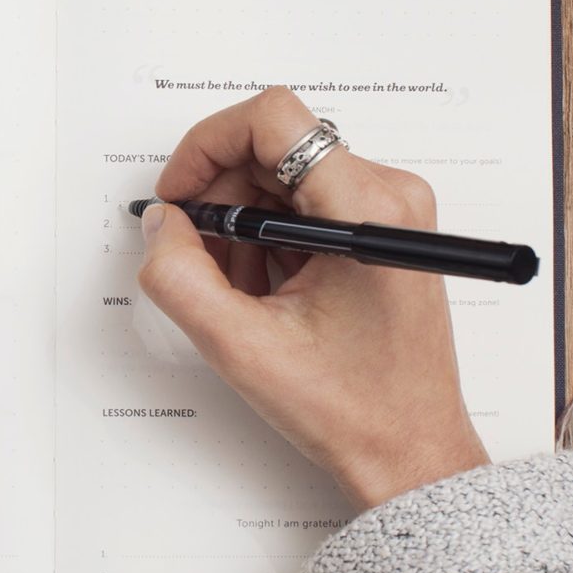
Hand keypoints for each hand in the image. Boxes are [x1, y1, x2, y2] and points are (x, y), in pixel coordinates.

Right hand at [141, 88, 487, 508]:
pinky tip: (267, 293)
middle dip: (222, 197)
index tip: (179, 194)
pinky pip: (307, 203)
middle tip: (198, 257)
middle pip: (274, 147)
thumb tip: (162, 223)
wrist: (410, 453)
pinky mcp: (384, 230)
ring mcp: (390, 211)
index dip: (208, 146)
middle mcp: (389, 195)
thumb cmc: (354, 410)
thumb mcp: (242, 347)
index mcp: (366, 209)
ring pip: (286, 177)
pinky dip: (271, 239)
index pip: (273, 119)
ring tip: (240, 291)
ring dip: (245, 224)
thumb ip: (181, 276)